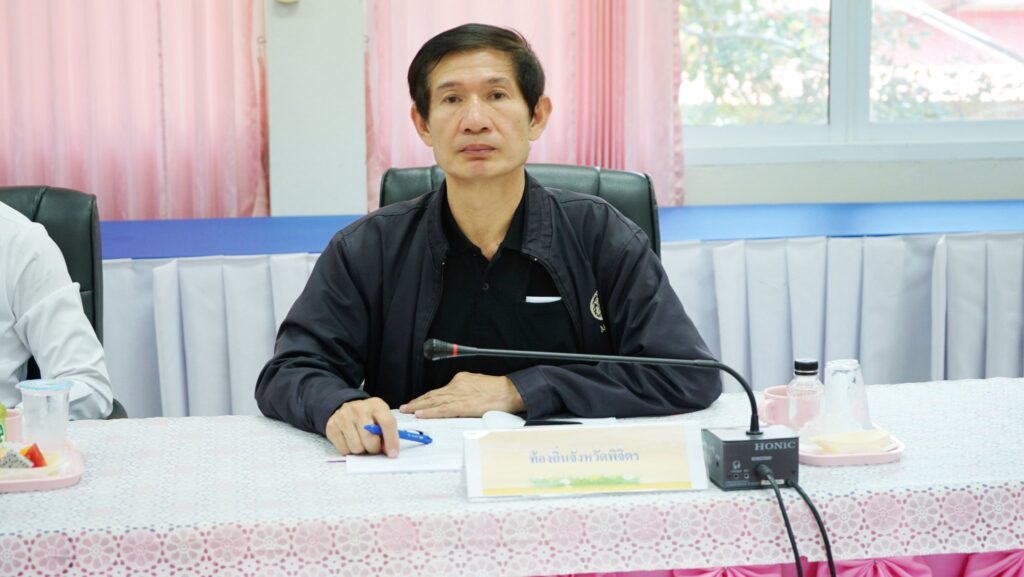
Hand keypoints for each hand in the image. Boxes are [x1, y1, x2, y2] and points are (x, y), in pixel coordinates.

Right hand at [325, 397, 398, 456]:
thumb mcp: (381, 417)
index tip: (392, 454)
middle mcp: (359, 409)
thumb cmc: (368, 416)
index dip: (391, 441)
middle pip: (370, 439)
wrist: (346, 407)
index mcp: (376, 405)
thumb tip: (389, 452)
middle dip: (374, 449)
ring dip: (361, 450)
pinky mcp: (332, 427)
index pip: (387, 423)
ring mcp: (344, 417)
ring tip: (361, 443)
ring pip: (356, 448)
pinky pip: (344, 450)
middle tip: (374, 447)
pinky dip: (349, 451)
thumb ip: (388, 432)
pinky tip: (351, 442)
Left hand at [399, 372, 524, 417]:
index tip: (416, 402)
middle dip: (417, 402)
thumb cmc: (498, 391)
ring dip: (418, 407)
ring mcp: (459, 395)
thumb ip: (466, 392)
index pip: (439, 391)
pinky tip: (420, 414)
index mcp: (460, 381)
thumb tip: (458, 402)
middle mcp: (457, 386)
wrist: (510, 391)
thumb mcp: (478, 386)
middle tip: (404, 407)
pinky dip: (430, 412)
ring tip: (407, 411)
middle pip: (433, 395)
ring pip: (434, 401)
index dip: (426, 398)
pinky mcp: (463, 405)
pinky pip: (443, 409)